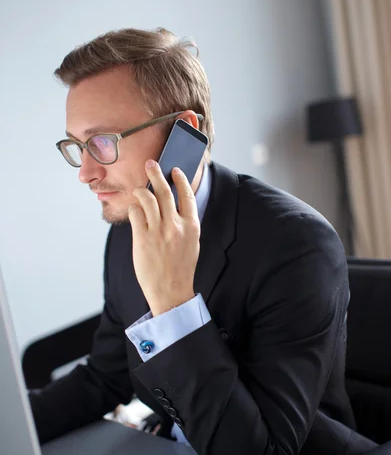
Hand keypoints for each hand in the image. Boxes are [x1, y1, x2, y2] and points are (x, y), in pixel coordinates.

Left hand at [128, 160, 200, 316]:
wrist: (171, 291)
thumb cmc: (181, 268)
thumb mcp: (192, 243)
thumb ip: (185, 223)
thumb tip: (176, 204)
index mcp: (191, 226)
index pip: (187, 195)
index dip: (180, 179)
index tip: (175, 170)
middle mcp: (175, 226)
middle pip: (165, 191)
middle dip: (156, 174)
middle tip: (150, 163)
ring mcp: (158, 231)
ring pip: (148, 199)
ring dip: (142, 190)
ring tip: (139, 189)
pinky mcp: (142, 238)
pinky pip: (136, 213)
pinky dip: (134, 208)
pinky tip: (135, 210)